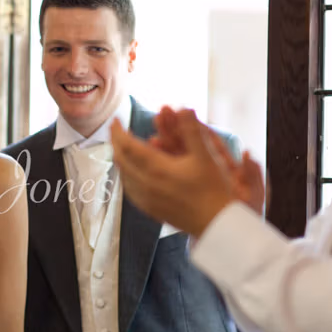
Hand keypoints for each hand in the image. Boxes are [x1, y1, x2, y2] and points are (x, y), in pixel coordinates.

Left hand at [110, 109, 235, 237]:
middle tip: (116, 130)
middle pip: (120, 159)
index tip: (115, 120)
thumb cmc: (214, 190)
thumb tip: (184, 107)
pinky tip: (132, 172)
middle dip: (115, 142)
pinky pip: (129, 189)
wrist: (217, 223)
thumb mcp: (206, 156)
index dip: (118, 131)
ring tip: (122, 147)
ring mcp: (146, 199)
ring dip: (120, 158)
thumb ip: (192, 130)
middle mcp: (145, 184)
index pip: (127, 145)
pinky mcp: (150, 210)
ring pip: (123, 175)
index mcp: (156, 168)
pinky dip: (126, 175)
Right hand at [155, 107, 265, 215]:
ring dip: (163, 141)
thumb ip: (252, 175)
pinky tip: (149, 151)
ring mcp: (190, 176)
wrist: (229, 234)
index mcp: (222, 166)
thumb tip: (248, 154)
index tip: (183, 112)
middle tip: (161, 112)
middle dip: (174, 128)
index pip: (207, 141)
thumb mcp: (252, 194)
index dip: (195, 127)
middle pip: (187, 144)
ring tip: (152, 128)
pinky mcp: (179, 187)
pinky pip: (166, 172)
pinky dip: (157, 161)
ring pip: (174, 156)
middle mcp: (205, 168)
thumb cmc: (242, 215)